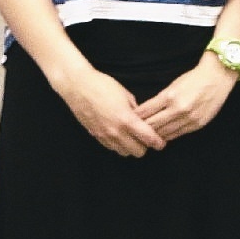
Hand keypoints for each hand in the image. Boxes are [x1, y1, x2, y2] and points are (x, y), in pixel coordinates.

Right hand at [49, 62, 164, 157]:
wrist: (78, 86)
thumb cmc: (103, 86)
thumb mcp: (126, 95)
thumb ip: (136, 110)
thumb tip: (144, 120)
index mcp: (126, 119)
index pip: (148, 139)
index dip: (157, 143)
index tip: (161, 143)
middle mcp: (116, 131)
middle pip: (138, 152)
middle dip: (145, 146)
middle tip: (146, 138)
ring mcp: (104, 135)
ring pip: (124, 152)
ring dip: (131, 147)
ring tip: (133, 136)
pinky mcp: (95, 136)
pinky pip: (111, 148)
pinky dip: (118, 145)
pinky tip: (120, 135)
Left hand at [135, 55, 235, 142]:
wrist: (218, 76)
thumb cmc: (194, 78)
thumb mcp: (174, 85)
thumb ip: (160, 99)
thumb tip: (146, 113)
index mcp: (169, 96)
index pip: (145, 112)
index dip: (135, 118)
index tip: (128, 120)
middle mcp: (178, 109)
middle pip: (153, 125)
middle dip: (142, 129)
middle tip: (134, 132)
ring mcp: (189, 118)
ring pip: (164, 133)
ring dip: (154, 135)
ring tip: (147, 136)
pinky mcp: (197, 124)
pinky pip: (177, 135)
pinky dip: (168, 136)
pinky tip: (162, 136)